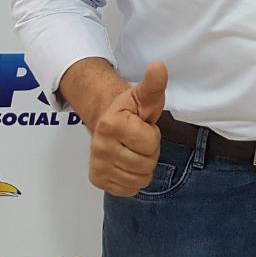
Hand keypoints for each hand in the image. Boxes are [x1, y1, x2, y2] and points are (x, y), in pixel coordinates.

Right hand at [88, 61, 168, 196]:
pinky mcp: (98, 179)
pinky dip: (133, 179)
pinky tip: (127, 163)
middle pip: (146, 164)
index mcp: (110, 124)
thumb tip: (158, 67)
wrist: (109, 121)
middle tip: (140, 140)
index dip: (153, 135)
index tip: (143, 126)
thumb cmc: (131, 110)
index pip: (151, 143)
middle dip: (149, 152)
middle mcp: (99, 146)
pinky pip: (129, 189)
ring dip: (143, 167)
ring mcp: (97, 164)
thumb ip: (153, 85)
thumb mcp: (144, 95)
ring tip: (134, 150)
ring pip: (139, 179)